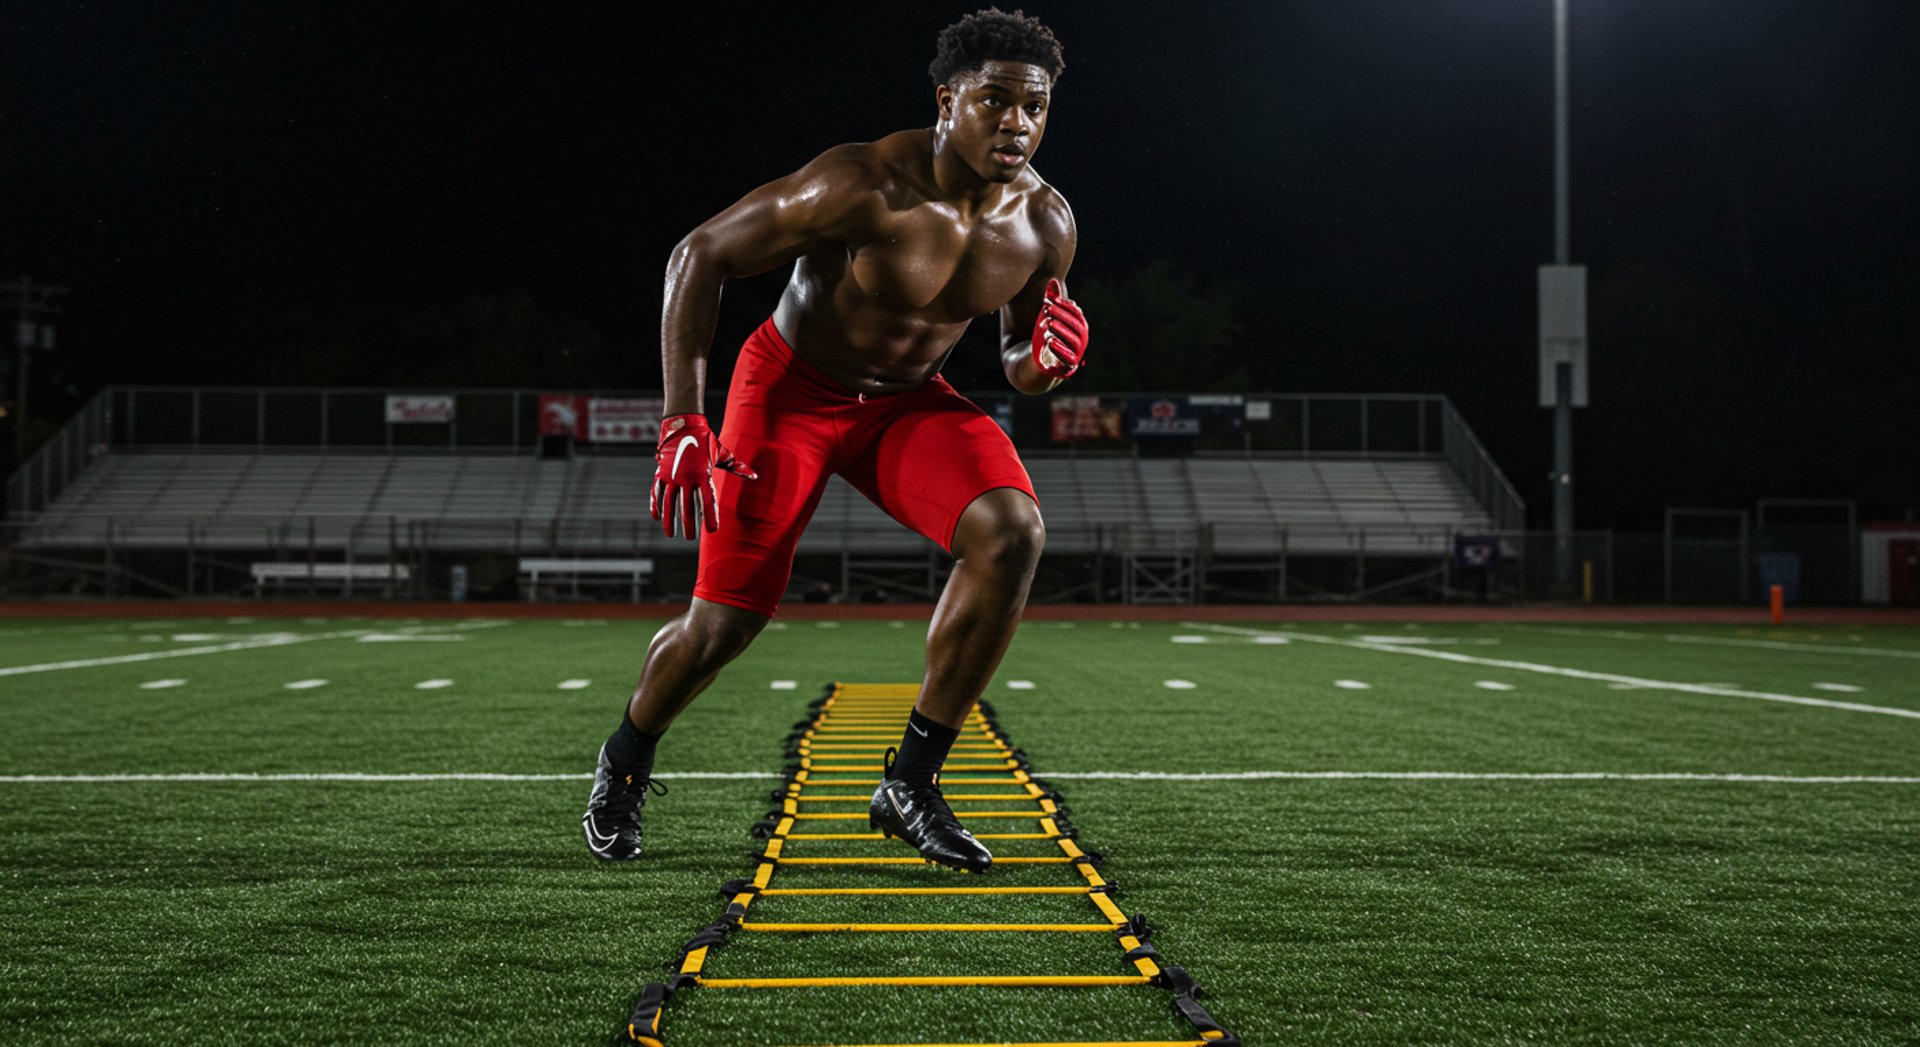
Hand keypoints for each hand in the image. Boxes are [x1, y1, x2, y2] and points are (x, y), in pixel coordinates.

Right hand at [649, 414, 755, 538]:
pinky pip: (657, 493)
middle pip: (687, 507)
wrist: (683, 425)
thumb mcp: (722, 454)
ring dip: (670, 520)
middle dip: (689, 525)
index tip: (712, 531)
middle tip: (690, 538)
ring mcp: (671, 476)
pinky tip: (657, 518)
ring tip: (671, 535)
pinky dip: (656, 506)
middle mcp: (686, 477)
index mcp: (703, 475)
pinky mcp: (660, 473)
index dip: (710, 517)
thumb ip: (737, 468)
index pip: (708, 501)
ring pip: (669, 503)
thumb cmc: (706, 441)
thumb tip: (754, 476)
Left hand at [1030, 278, 1088, 379]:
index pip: (1077, 316)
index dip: (1066, 307)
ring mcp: (1074, 356)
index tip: (1052, 300)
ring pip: (1075, 343)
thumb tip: (1052, 280)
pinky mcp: (1066, 369)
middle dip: (1063, 317)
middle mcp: (1079, 342)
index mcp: (1077, 329)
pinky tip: (1048, 341)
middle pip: (1078, 328)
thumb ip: (1050, 302)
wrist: (1026, 363)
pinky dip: (1060, 350)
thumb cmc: (1036, 336)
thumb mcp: (1043, 318)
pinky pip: (1069, 360)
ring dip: (1062, 331)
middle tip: (1047, 309)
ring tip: (1048, 323)